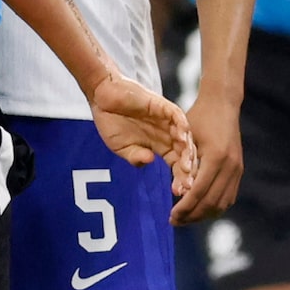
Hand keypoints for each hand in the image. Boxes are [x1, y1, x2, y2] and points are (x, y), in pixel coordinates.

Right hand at [87, 73, 197, 198]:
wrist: (102, 97)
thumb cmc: (111, 122)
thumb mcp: (122, 148)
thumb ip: (135, 157)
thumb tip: (148, 161)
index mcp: (159, 147)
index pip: (176, 165)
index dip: (179, 178)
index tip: (178, 192)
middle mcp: (167, 135)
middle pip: (185, 154)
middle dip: (187, 170)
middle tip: (187, 184)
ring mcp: (167, 121)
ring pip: (185, 138)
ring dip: (187, 153)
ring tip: (186, 167)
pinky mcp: (163, 106)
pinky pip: (178, 117)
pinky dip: (182, 128)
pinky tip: (181, 140)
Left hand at [171, 89, 242, 224]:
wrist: (222, 104)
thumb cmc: (198, 118)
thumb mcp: (185, 139)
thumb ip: (182, 164)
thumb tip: (178, 192)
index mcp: (216, 158)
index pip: (198, 192)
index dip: (184, 208)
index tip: (171, 216)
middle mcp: (230, 166)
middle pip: (211, 203)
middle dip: (192, 216)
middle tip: (175, 221)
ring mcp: (237, 169)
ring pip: (222, 204)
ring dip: (203, 215)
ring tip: (185, 218)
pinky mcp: (239, 170)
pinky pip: (229, 197)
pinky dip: (214, 207)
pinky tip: (199, 208)